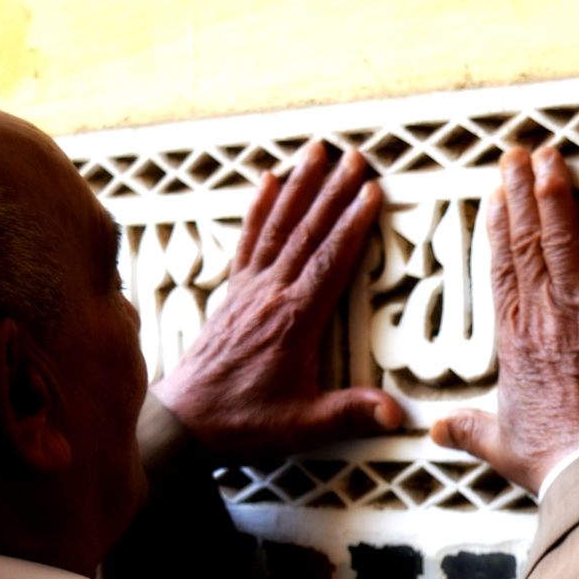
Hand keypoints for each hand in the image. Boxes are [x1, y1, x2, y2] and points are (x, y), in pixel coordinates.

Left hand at [154, 142, 401, 461]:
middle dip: (334, 190)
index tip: (371, 192)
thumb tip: (394, 412)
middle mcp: (270, 295)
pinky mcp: (233, 292)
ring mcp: (249, 289)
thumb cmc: (244, 421)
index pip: (330, 261)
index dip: (353, 224)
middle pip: (307, 231)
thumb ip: (349, 414)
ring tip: (317, 152)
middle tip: (355, 157)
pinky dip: (260, 208)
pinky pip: (249, 240)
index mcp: (294, 320)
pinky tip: (268, 182)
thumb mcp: (303, 425)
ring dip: (300, 186)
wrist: (185, 421)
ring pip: (278, 226)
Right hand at [431, 146, 578, 492]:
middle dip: (522, 191)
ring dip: (555, 190)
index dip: (497, 227)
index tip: (495, 198)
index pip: (500, 266)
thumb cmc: (552, 455)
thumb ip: (467, 429)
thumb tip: (437, 431)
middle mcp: (541, 309)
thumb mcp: (497, 443)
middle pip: (526, 237)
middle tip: (519, 156)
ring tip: (550, 156)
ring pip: (561, 233)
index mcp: (512, 335)